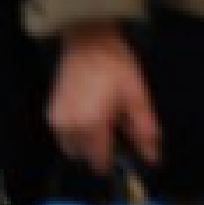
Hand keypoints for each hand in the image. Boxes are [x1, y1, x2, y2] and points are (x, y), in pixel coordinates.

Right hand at [49, 23, 160, 173]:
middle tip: (117, 131)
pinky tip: (90, 117)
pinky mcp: (50, 114)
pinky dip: (76, 134)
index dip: (114, 162)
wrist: (88, 42)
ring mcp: (57, 122)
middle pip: (85, 156)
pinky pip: (64, 136)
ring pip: (72, 148)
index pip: (99, 160)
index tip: (125, 157)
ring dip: (88, 144)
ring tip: (104, 122)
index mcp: (92, 124)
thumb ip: (144, 128)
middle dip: (101, 150)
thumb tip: (153, 156)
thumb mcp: (136, 94)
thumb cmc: (116, 65)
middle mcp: (69, 128)